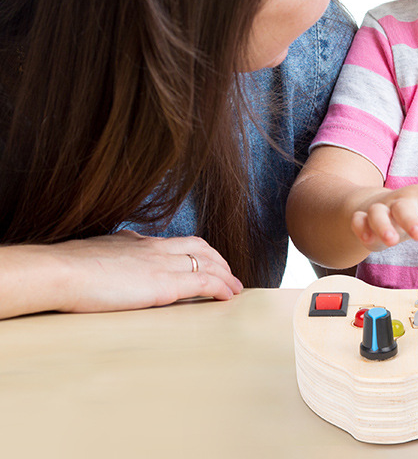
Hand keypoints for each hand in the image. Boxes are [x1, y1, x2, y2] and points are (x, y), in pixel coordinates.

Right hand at [51, 230, 243, 312]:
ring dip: (225, 275)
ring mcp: (162, 264)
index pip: (177, 242)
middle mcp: (155, 248)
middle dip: (218, 260)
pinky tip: (228, 296)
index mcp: (138, 242)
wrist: (61, 272)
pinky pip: (204, 281)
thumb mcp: (96, 253)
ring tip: (234, 288)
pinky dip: (221, 287)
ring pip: (207, 262)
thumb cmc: (68, 269)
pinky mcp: (165, 283)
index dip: (197, 252)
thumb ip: (113, 252)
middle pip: (199, 247)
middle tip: (228, 275)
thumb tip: (117, 249)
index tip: (206, 261)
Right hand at [350, 185, 417, 253]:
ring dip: (383, 225)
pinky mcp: (364, 218)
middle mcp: (402, 202)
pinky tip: (367, 239)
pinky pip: (358, 220)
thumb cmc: (416, 210)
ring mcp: (381, 209)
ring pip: (378, 212)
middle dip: (410, 220)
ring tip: (391, 241)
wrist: (382, 203)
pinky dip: (361, 228)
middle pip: (403, 207)